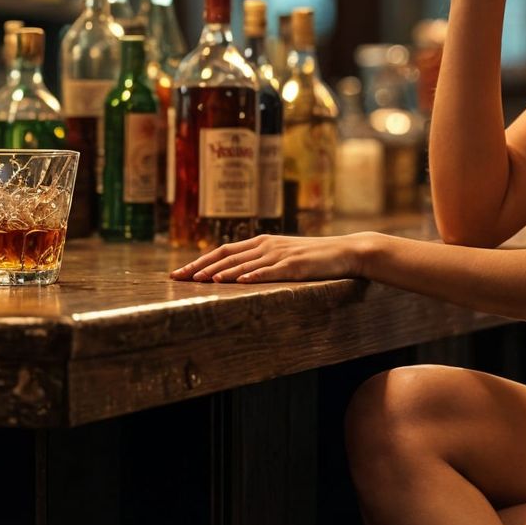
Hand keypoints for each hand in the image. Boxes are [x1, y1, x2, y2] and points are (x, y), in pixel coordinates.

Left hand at [169, 232, 379, 283]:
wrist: (347, 251)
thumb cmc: (316, 257)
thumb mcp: (285, 255)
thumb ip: (263, 261)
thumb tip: (239, 274)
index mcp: (262, 242)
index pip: (223, 250)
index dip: (200, 261)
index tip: (179, 272)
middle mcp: (267, 245)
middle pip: (226, 256)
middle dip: (200, 267)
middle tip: (177, 278)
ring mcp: (281, 255)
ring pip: (244, 263)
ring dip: (221, 272)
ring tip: (201, 281)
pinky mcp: (296, 266)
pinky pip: (270, 271)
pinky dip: (253, 276)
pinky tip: (239, 282)